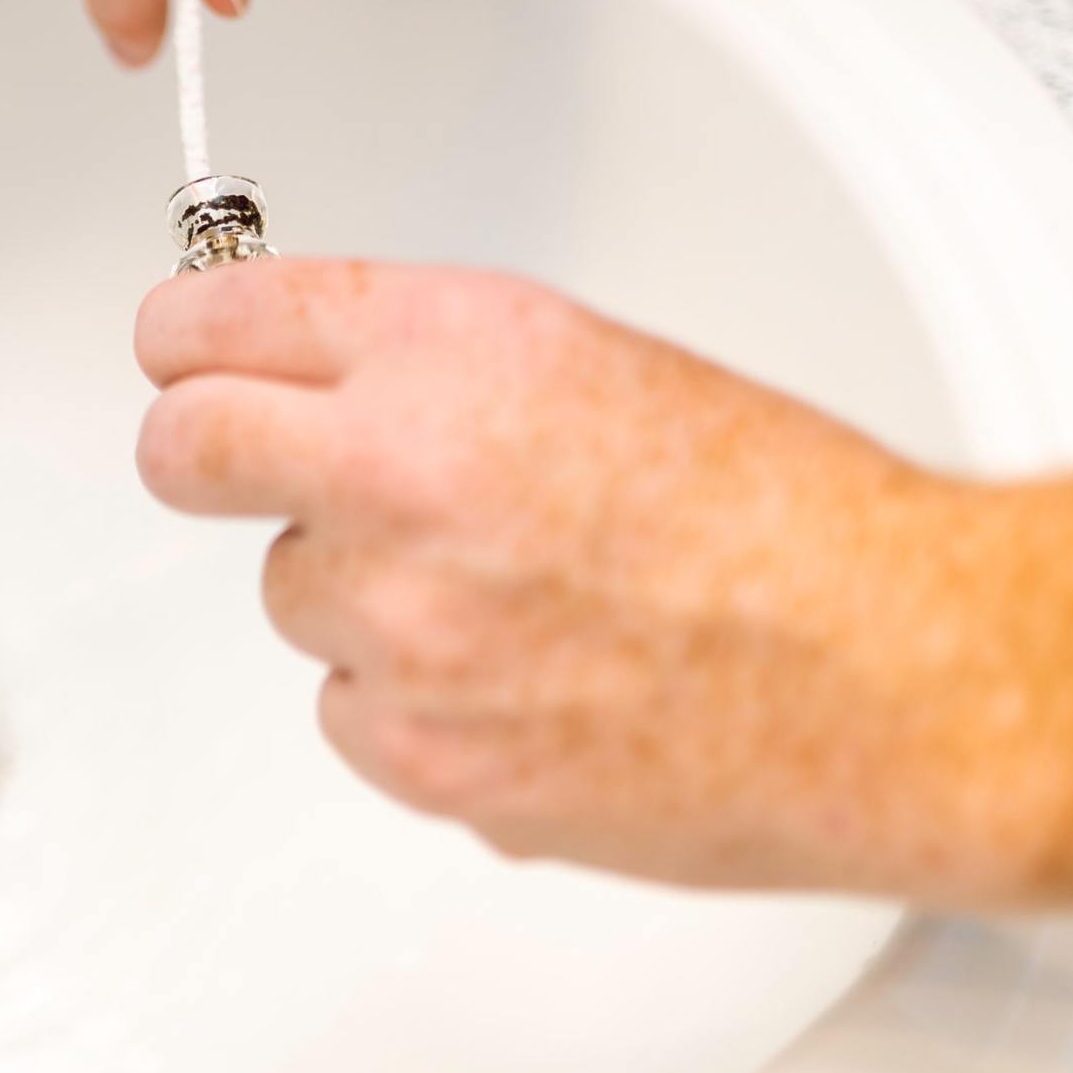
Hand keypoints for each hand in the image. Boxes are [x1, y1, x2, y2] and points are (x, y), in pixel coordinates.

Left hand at [134, 259, 1072, 901]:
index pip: (212, 317)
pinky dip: (404, 695)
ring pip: (287, 590)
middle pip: (180, 449)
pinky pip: (346, 705)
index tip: (181, 348)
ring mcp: (399, 621)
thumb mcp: (583, 357)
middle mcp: (398, 471)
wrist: (891, 671)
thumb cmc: (777, 510)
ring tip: (495, 592)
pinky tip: (515, 677)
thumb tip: (313, 376)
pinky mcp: (420, 755)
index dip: (185, 333)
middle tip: (237, 456)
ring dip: (353, 586)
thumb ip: (424, 360)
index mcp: (446, 345)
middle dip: (200, 446)